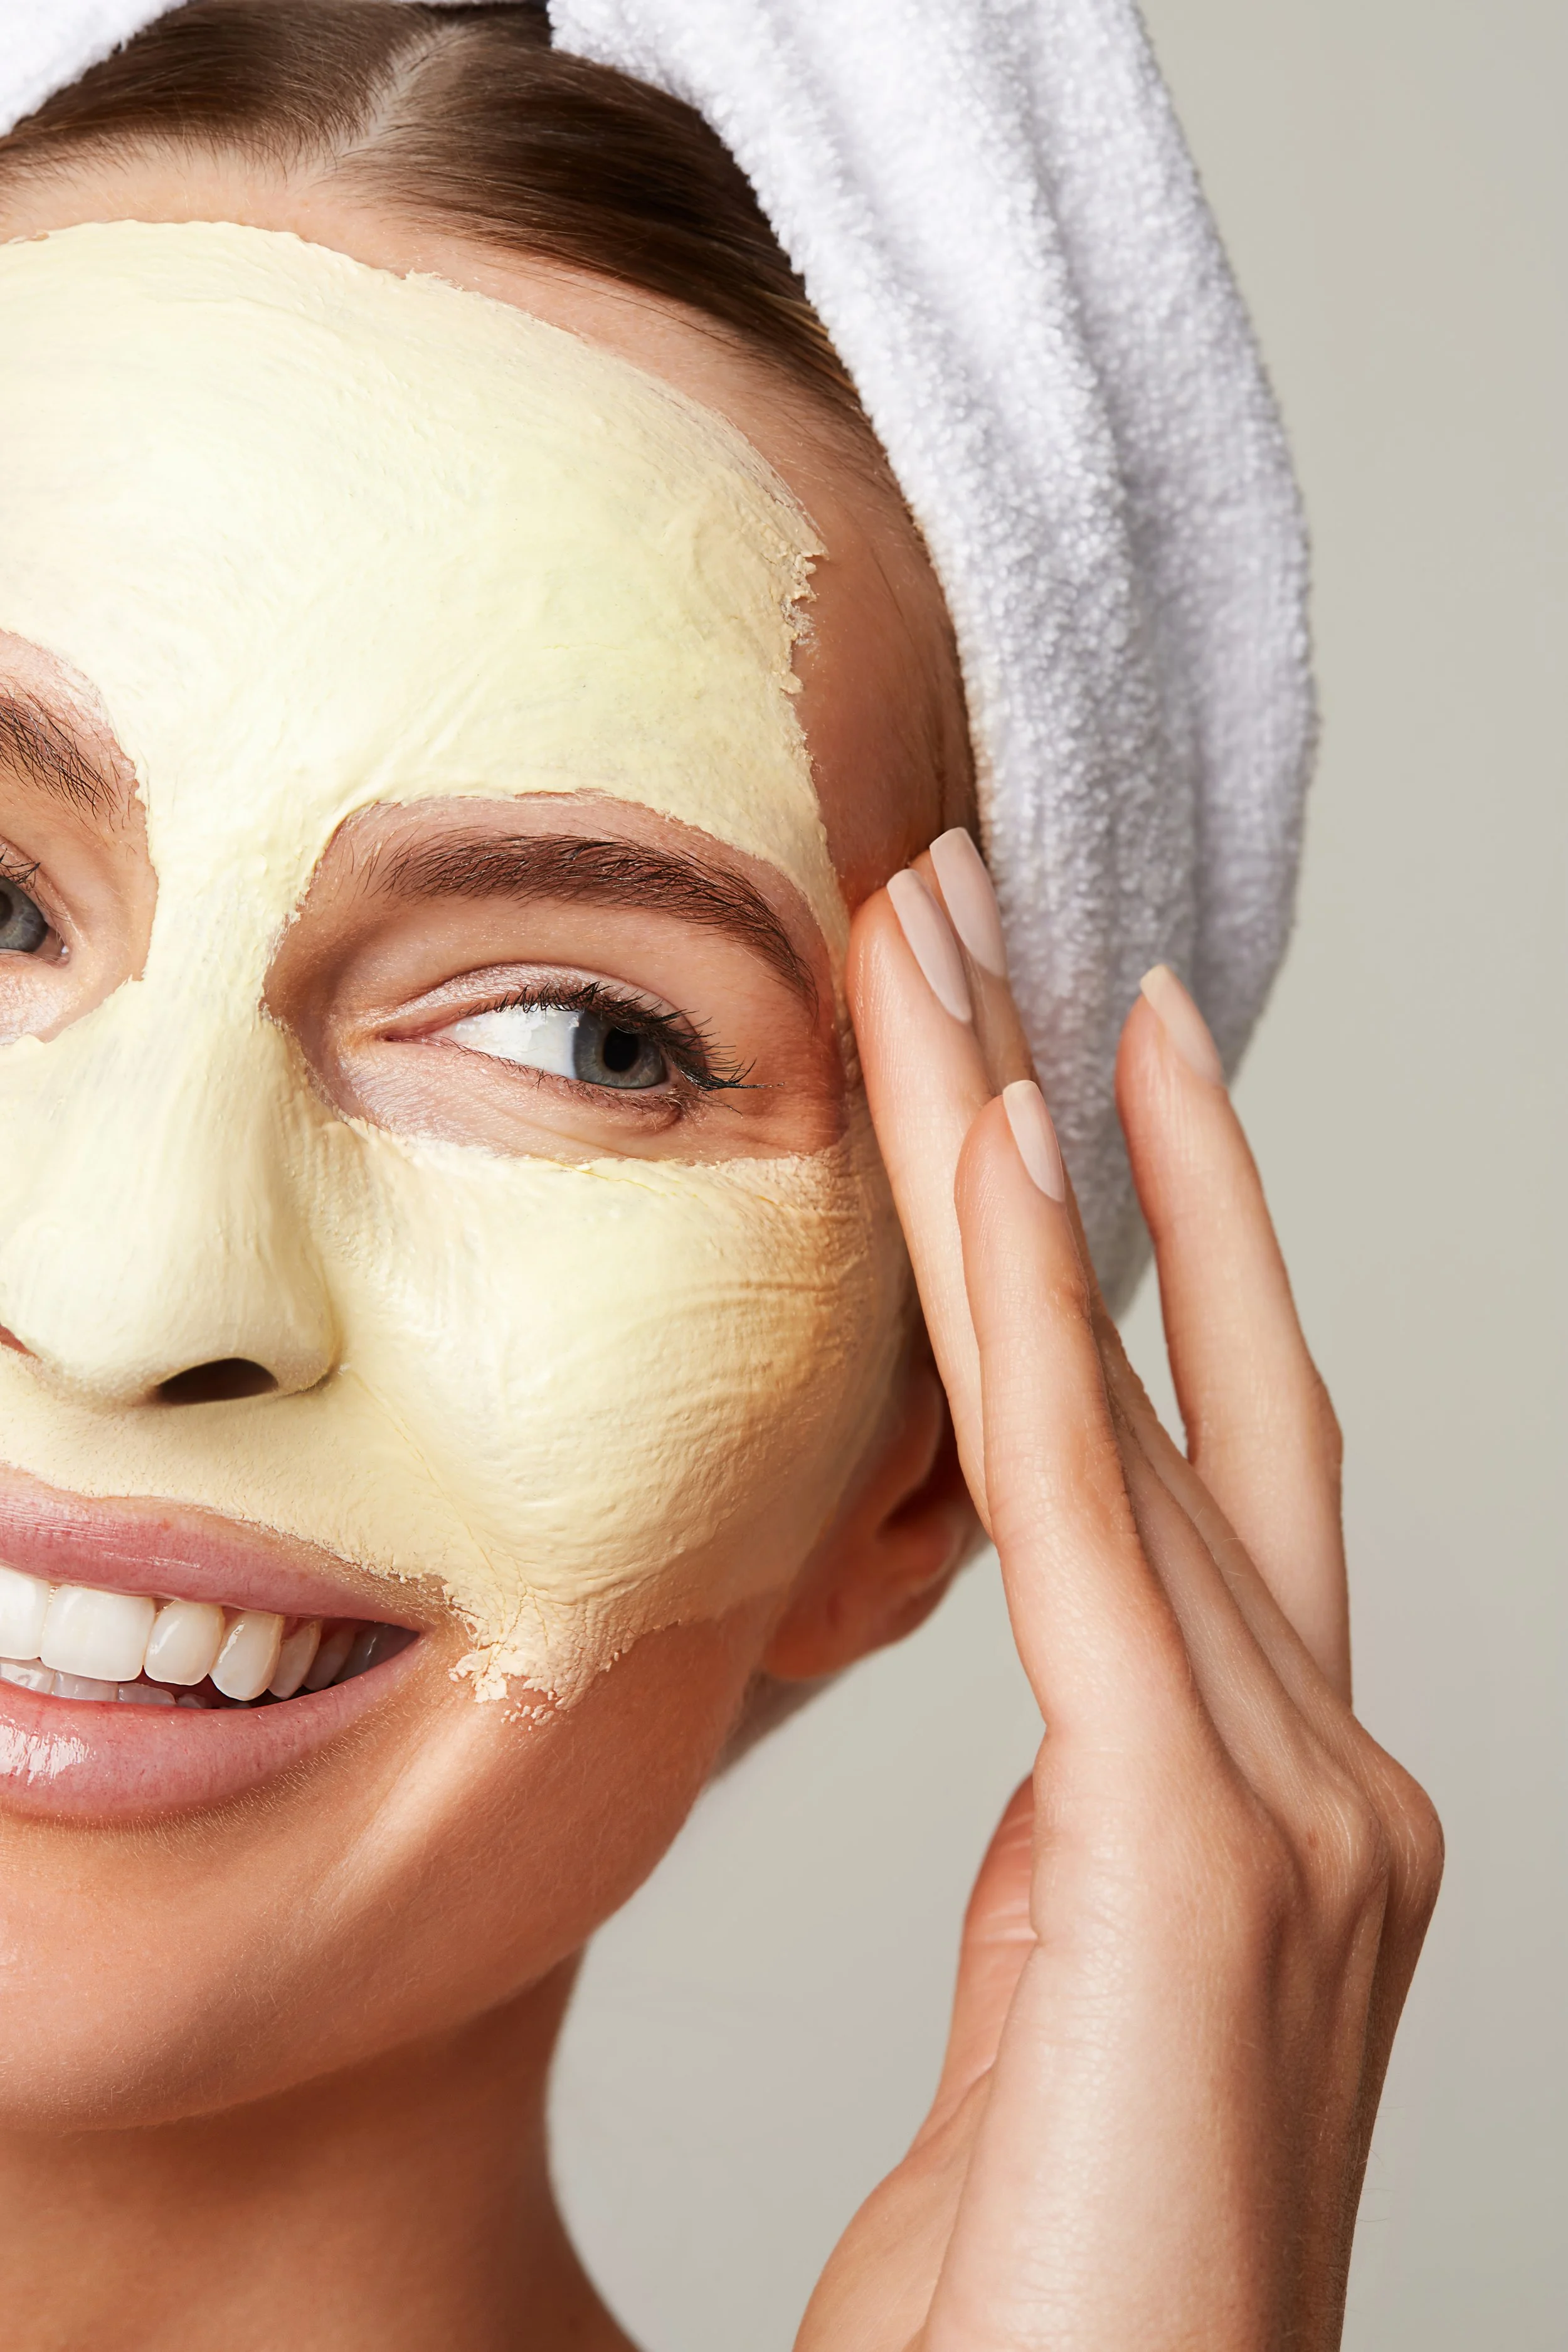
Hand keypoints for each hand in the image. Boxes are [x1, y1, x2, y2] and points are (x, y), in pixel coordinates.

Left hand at [798, 833, 1442, 2350]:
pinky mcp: (1199, 1854)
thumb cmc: (1058, 2294)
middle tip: (982, 912)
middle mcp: (1324, 1762)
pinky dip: (1035, 1313)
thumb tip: (1054, 1739)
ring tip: (943, 946)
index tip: (1058, 1061)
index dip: (1132, 1239)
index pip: (1186, 1455)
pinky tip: (981, 1142)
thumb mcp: (1055, 2012)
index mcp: (1271, 1797)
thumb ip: (1079, 1856)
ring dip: (1017, 1153)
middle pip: (1165, 1373)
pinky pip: (1082, 1518)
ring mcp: (1297, 1800)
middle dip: (1064, 1125)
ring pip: (1116, 1397)